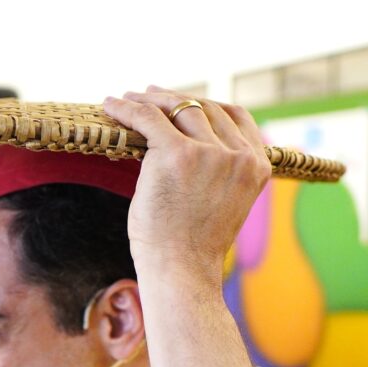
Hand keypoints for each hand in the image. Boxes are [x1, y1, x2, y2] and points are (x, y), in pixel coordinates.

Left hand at [102, 87, 271, 278]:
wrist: (183, 270)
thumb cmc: (194, 245)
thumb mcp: (224, 202)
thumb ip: (221, 172)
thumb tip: (196, 147)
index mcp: (257, 165)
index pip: (235, 116)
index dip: (206, 104)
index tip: (181, 103)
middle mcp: (239, 155)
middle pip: (205, 107)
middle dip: (173, 99)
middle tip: (147, 95)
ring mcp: (209, 153)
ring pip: (177, 108)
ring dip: (148, 99)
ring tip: (127, 100)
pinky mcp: (176, 154)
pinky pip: (148, 118)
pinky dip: (127, 109)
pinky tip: (111, 106)